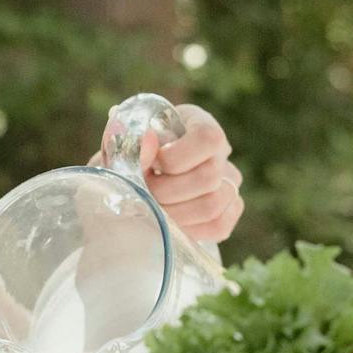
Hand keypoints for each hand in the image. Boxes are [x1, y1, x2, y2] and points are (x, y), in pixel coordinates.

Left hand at [90, 103, 243, 244]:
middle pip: (209, 177)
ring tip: (151, 208)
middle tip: (142, 192)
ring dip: (174, 213)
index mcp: (198, 122)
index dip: (176, 157)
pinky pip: (219, 225)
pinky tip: (168, 223)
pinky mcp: (229, 210)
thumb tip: (149, 142)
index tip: (150, 164)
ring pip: (213, 205)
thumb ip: (133, 144)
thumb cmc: (126, 159)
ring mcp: (229, 181)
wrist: (128, 182)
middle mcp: (220, 151)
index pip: (208, 139)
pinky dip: (188, 229)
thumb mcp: (123, 147)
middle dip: (166, 191)